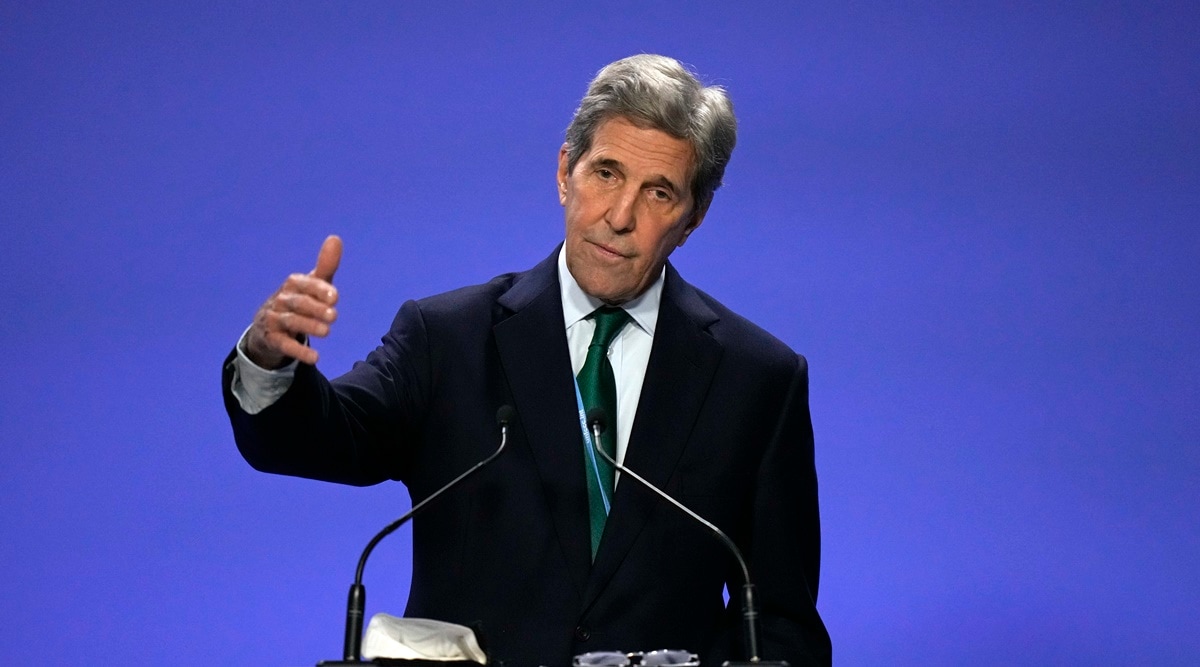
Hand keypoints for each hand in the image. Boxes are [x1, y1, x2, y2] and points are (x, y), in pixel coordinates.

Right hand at [245, 235, 341, 368]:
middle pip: (298, 304)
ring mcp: (273, 320)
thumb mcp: (312, 285)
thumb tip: (335, 237)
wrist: (269, 328)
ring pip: (290, 322)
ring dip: (308, 326)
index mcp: (291, 285)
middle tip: (334, 316)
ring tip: (327, 332)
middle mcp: (280, 300)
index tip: (335, 297)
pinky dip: (299, 351)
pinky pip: (284, 345)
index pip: (304, 284)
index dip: (318, 289)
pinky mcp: (272, 339)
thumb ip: (325, 266)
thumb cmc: (299, 302)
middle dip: (315, 309)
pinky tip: (315, 357)